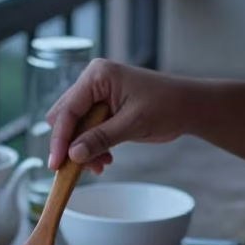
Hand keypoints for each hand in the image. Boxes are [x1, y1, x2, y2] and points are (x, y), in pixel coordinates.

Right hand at [47, 59, 186, 171]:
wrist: (189, 107)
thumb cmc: (167, 105)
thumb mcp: (133, 124)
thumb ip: (101, 138)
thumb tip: (73, 155)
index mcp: (97, 76)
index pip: (68, 109)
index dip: (60, 139)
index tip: (56, 163)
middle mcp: (93, 82)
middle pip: (65, 118)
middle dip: (71, 145)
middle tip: (80, 168)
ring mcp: (97, 96)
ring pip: (74, 128)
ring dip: (83, 149)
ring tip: (101, 165)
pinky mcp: (104, 110)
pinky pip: (87, 131)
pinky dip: (92, 147)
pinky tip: (105, 159)